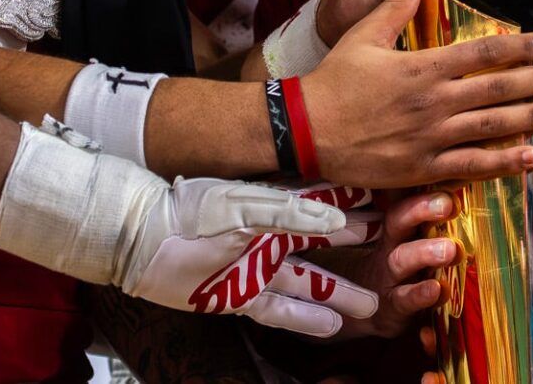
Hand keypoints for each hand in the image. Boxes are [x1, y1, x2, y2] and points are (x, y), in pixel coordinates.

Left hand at [122, 180, 381, 337]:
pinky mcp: (239, 297)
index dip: (351, 206)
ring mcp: (255, 269)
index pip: (321, 205)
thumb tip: (335, 222)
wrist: (142, 242)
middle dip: (355, 247)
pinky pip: (280, 310)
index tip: (384, 205)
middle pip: (322, 245)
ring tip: (371, 303)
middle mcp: (268, 238)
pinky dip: (304, 319)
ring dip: (338, 292)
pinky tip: (330, 326)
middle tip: (390, 251)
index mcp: (270, 207)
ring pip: (308, 283)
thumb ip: (289, 213)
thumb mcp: (241, 205)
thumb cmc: (188, 212)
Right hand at [305, 0, 532, 187]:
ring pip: (493, 127)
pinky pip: (472, 166)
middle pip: (499, 89)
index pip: (484, 53)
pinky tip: (531, 157)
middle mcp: (434, 101)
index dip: (522, 47)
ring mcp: (431, 137)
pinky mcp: (424, 168)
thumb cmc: (335, 80)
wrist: (305, 130)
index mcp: (423, 66)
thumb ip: (396, 1)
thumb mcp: (364, 33)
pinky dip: (504, 162)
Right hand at [335, 189, 462, 339]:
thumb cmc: (404, 269)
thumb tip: (470, 191)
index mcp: (399, 232)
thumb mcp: (413, 244)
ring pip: (402, 261)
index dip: (423, 196)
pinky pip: (405, 305)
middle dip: (422, 211)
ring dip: (425, 253)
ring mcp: (390, 280)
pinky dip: (421, 302)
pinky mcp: (393, 310)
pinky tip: (437, 298)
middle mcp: (391, 250)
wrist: (369, 309)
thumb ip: (434, 224)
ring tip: (451, 250)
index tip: (449, 187)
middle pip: (399, 222)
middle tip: (450, 204)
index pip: (406, 204)